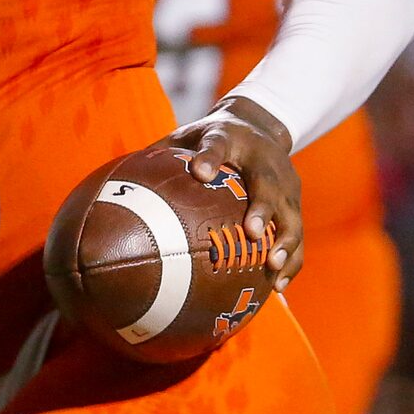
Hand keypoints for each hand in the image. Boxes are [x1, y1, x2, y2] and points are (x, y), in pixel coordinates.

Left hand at [174, 95, 304, 287]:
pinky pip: (297, 235)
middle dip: (264, 208)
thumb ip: (161, 156)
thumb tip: (116, 185)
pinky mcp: (295, 203)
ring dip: (285, 241)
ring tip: (272, 266)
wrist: (261, 125)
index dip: (210, 157)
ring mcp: (286, 184)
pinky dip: (291, 260)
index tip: (198, 170)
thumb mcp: (187, 135)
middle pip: (268, 184)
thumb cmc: (212, 138)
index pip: (219, 143)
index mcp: (232, 139)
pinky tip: (277, 287)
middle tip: (252, 232)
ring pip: (292, 215)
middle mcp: (265, 162)